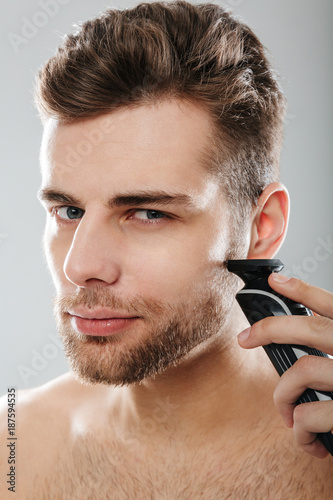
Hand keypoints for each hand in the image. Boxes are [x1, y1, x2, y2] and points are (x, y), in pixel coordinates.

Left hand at [238, 273, 332, 458]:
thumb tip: (301, 340)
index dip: (303, 290)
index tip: (276, 280)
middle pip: (313, 330)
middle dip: (271, 329)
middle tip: (246, 337)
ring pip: (303, 372)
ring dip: (284, 396)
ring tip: (288, 414)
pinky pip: (309, 415)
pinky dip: (300, 431)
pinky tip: (308, 440)